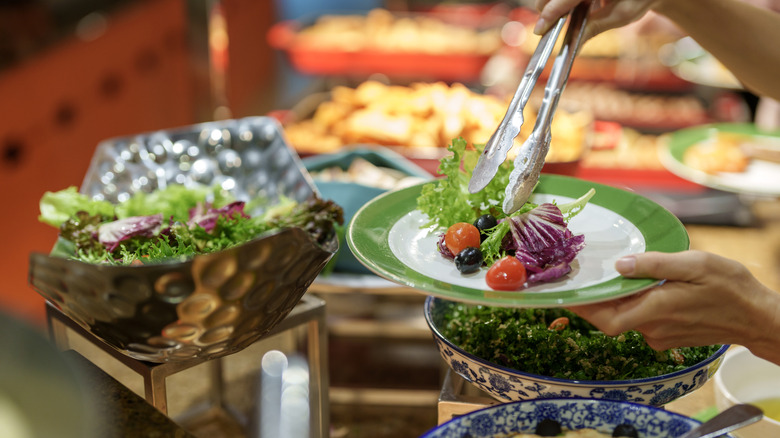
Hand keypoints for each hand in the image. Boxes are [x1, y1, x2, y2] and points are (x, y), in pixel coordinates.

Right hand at [534, 0, 657, 39]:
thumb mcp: (621, 15)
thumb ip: (594, 28)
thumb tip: (572, 47)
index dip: (550, 14)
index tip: (540, 29)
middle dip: (547, 7)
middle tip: (548, 25)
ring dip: (556, 3)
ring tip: (565, 14)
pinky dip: (563, 1)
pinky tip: (575, 6)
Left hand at [566, 250, 779, 363]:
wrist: (758, 318)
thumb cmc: (731, 288)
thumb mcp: (696, 264)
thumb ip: (656, 264)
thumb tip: (620, 265)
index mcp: (657, 309)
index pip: (607, 318)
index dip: (583, 308)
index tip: (565, 293)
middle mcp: (653, 328)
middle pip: (609, 320)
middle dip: (590, 302)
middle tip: (576, 280)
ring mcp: (660, 335)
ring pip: (624, 319)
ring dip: (610, 302)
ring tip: (599, 277)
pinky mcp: (667, 336)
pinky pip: (639, 321)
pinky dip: (629, 306)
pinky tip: (630, 287)